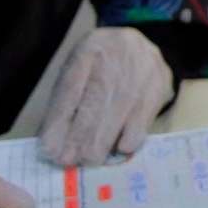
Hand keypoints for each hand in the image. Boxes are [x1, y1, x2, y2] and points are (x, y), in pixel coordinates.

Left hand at [37, 26, 173, 165]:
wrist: (139, 46)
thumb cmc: (100, 65)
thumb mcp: (77, 70)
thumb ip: (65, 101)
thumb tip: (53, 144)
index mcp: (89, 50)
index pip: (70, 91)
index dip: (57, 124)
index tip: (49, 150)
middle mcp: (117, 57)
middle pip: (92, 108)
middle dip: (76, 142)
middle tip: (68, 161)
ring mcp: (141, 73)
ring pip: (115, 121)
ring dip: (98, 148)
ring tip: (88, 159)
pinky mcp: (158, 89)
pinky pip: (139, 127)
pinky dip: (125, 143)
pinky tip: (117, 145)